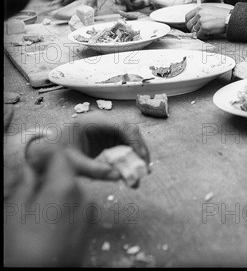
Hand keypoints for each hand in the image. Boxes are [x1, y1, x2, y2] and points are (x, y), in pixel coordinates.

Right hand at [4, 151, 89, 266]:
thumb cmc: (24, 249)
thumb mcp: (15, 214)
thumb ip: (23, 185)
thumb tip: (27, 169)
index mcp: (66, 186)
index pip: (59, 156)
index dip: (44, 156)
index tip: (32, 162)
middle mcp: (84, 195)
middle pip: (67, 174)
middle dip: (49, 176)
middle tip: (30, 187)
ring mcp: (90, 212)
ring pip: (73, 191)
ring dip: (57, 193)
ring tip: (36, 209)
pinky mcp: (90, 227)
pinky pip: (77, 207)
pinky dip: (65, 207)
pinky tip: (48, 222)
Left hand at [25, 112, 150, 182]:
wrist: (49, 151)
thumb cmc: (59, 154)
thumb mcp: (75, 165)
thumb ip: (96, 171)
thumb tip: (118, 177)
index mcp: (92, 122)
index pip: (120, 126)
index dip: (133, 140)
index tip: (140, 156)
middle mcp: (103, 121)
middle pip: (129, 130)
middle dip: (140, 148)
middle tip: (145, 167)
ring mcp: (107, 128)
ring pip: (130, 136)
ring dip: (138, 152)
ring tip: (142, 170)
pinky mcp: (109, 136)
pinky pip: (125, 143)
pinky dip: (131, 155)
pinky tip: (132, 168)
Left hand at [185, 5, 229, 37]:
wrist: (229, 18)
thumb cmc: (222, 15)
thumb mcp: (210, 9)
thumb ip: (202, 14)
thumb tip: (196, 21)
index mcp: (200, 8)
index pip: (187, 16)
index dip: (188, 22)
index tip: (190, 26)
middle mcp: (199, 14)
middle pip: (189, 24)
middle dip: (192, 29)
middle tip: (196, 31)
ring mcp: (201, 21)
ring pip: (193, 30)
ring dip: (198, 32)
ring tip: (204, 32)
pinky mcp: (204, 28)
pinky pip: (198, 35)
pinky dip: (201, 36)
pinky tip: (207, 34)